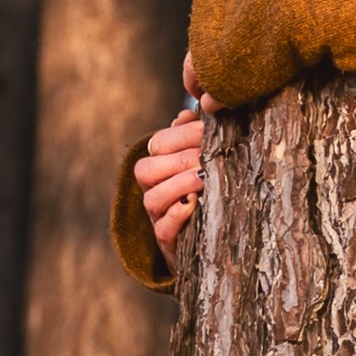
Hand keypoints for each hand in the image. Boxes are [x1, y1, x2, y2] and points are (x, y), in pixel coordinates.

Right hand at [135, 60, 207, 256]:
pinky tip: (194, 204)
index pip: (158, 144)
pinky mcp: (167, 241)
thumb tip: (187, 114)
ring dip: (178, 185)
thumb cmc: (203, 191)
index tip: (207, 130)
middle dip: (179, 159)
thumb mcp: (199, 162)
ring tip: (203, 179)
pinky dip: (176, 215)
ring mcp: (157, 216)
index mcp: (157, 166)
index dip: (181, 135)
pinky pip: (163, 228)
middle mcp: (151, 189)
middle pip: (147, 169)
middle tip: (208, 156)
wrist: (206, 240)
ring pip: (152, 199)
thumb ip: (192, 137)